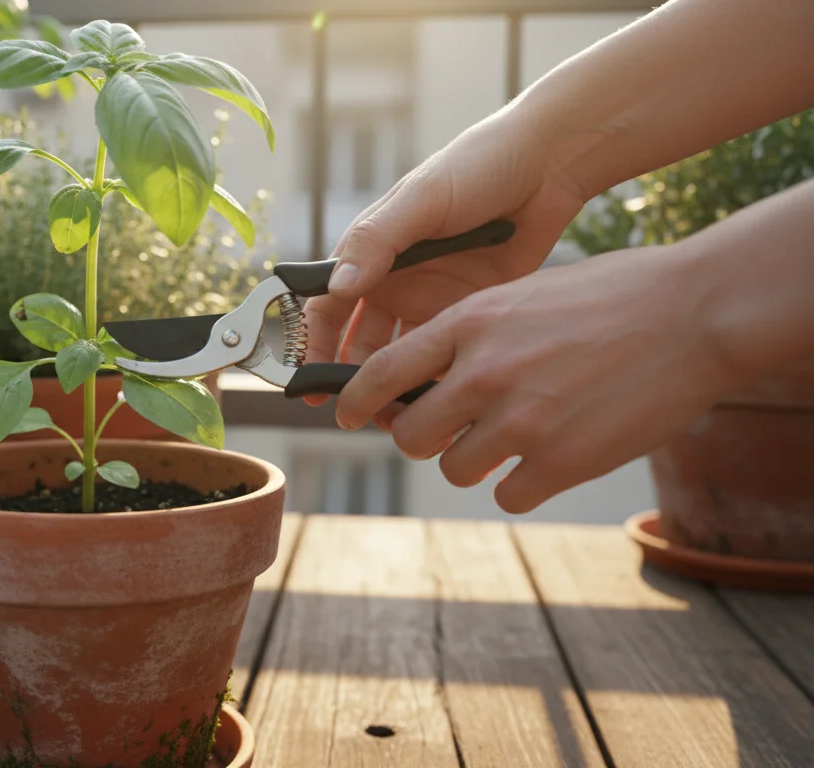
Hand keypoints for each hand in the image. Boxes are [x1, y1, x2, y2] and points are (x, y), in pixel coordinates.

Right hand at [302, 112, 586, 405]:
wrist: (548, 164)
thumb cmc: (476, 167)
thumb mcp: (421, 198)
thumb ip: (377, 241)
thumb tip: (337, 287)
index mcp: (371, 254)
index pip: (328, 309)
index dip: (315, 348)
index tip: (312, 386)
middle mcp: (394, 283)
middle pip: (360, 344)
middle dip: (353, 381)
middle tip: (357, 414)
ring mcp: (431, 301)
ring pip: (400, 358)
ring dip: (394, 387)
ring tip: (398, 417)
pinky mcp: (468, 314)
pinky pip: (443, 356)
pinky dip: (436, 381)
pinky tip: (440, 403)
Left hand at [335, 245, 744, 513]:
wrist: (694, 313)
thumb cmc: (613, 296)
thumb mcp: (523, 295)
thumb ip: (472, 335)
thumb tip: (430, 377)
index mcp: (469, 325)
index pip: (382, 374)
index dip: (356, 402)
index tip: (347, 415)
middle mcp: (483, 373)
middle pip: (412, 435)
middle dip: (425, 437)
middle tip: (452, 432)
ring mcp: (520, 421)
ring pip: (455, 469)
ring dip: (476, 462)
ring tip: (515, 438)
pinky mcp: (559, 461)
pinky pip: (508, 495)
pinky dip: (522, 485)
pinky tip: (550, 458)